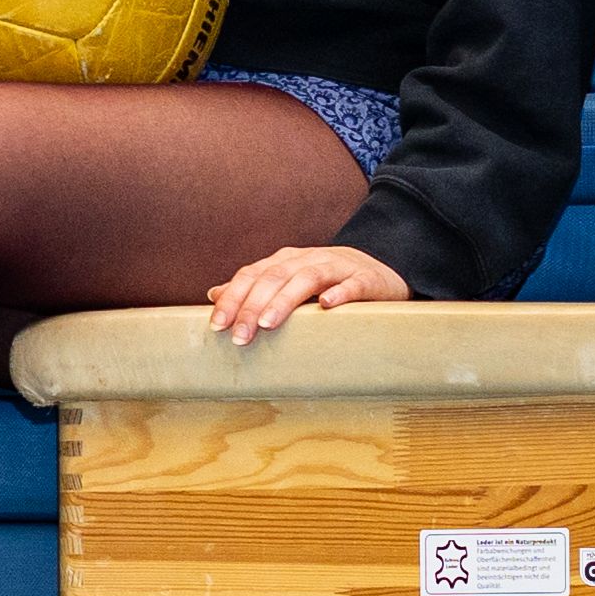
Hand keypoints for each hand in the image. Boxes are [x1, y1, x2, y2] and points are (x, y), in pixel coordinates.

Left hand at [207, 244, 413, 344]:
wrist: (380, 271)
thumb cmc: (328, 282)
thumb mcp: (289, 282)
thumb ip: (254, 288)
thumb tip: (214, 294)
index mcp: (287, 261)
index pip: (253, 275)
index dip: (233, 298)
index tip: (217, 325)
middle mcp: (309, 259)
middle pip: (275, 277)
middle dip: (253, 306)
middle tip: (239, 336)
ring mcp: (338, 266)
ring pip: (308, 277)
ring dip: (285, 300)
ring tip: (268, 324)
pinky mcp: (366, 279)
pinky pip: (352, 284)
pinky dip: (339, 292)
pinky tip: (326, 306)